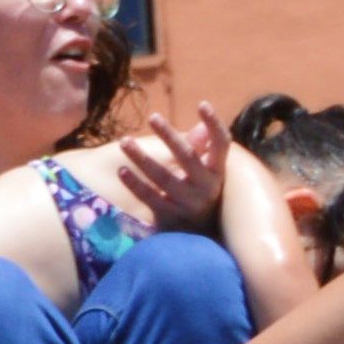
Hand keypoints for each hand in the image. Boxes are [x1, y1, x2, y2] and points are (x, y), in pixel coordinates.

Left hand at [116, 100, 228, 228]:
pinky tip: (122, 170)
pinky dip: (135, 184)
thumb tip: (199, 128)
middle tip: (153, 116)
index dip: (214, 124)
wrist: (199, 240)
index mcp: (218, 171)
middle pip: (187, 157)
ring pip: (163, 177)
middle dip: (169, 136)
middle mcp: (207, 187)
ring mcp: (188, 203)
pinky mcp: (170, 217)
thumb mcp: (206, 174)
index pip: (221, 144)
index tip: (202, 103)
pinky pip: (150, 197)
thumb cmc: (200, 195)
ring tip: (124, 141)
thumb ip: (201, 151)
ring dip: (142, 158)